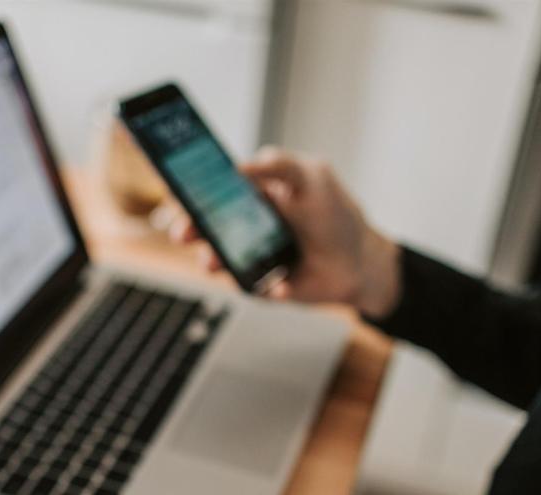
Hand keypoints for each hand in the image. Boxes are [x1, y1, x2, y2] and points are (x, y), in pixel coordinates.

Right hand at [172, 147, 401, 318]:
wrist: (361, 263)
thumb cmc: (336, 215)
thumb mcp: (313, 177)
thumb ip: (279, 164)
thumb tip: (239, 165)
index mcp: (252, 196)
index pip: (212, 190)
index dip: (191, 192)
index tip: (179, 194)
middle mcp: (245, 227)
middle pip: (206, 226)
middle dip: (190, 228)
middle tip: (183, 233)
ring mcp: (250, 258)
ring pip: (218, 259)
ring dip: (212, 261)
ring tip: (213, 263)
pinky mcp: (262, 286)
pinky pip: (250, 288)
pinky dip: (264, 287)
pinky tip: (281, 284)